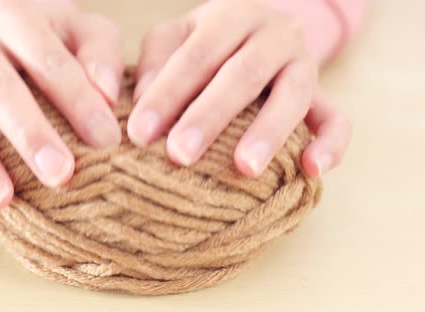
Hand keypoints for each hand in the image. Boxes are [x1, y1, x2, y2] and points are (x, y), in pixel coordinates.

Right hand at [0, 0, 123, 212]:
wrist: (8, 33)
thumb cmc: (58, 39)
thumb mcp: (86, 31)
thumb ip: (101, 54)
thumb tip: (107, 94)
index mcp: (14, 19)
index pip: (46, 58)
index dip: (77, 99)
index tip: (106, 140)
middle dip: (29, 135)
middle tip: (60, 174)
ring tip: (3, 200)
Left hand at [128, 0, 350, 176]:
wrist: (258, 33)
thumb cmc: (206, 44)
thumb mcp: (176, 37)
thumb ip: (156, 59)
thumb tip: (141, 100)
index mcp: (232, 16)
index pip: (197, 54)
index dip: (167, 93)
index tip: (139, 133)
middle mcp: (274, 33)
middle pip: (243, 74)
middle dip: (209, 117)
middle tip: (179, 155)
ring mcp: (305, 63)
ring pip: (293, 95)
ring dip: (269, 132)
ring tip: (244, 168)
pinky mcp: (324, 94)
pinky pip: (337, 119)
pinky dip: (331, 144)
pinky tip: (311, 170)